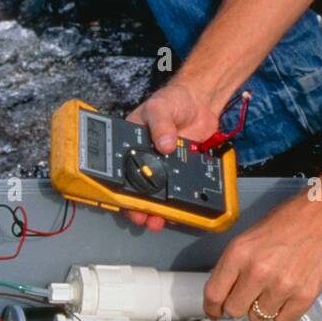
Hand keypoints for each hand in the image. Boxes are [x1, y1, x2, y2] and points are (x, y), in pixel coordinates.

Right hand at [124, 79, 218, 230]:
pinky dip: (180, 203)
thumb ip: (161, 124)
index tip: (125, 200)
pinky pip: (180, 190)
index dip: (121, 188)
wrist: (201, 102)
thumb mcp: (160, 107)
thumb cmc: (173, 100)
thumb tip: (164, 143)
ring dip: (159, 210)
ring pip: (159, 194)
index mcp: (133, 145)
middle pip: (139, 188)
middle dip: (139, 206)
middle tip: (142, 217)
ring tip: (160, 220)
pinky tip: (181, 211)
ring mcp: (166, 167)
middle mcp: (146, 160)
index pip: (121, 170)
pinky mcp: (184, 171)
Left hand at [203, 177, 321, 320]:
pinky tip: (288, 298)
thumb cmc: (288, 219)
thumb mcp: (252, 235)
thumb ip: (237, 263)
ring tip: (274, 291)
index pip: (214, 294)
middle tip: (250, 296)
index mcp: (239, 253)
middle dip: (239, 305)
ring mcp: (282, 287)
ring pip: (258, 318)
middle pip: (234, 310)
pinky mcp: (305, 297)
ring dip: (262, 308)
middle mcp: (257, 272)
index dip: (211, 307)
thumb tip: (228, 290)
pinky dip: (283, 313)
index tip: (215, 311)